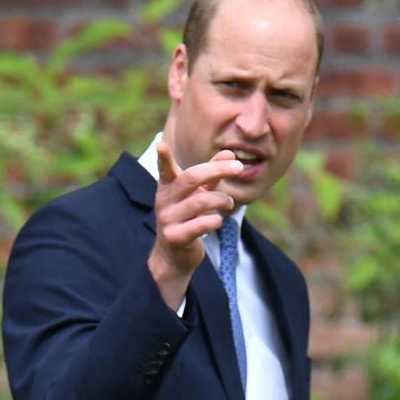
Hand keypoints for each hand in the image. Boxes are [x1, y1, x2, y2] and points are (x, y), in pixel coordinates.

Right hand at [147, 142, 242, 309]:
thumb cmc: (188, 218)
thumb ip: (212, 175)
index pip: (165, 169)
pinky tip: (216, 222)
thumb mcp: (198, 194)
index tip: (161, 144)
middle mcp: (164, 200)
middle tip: (238, 167)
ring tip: (228, 203)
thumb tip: (229, 153)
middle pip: (191, 178)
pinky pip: (203, 224)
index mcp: (168, 187)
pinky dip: (216, 220)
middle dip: (217, 170)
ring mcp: (168, 219)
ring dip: (223, 200)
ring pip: (202, 201)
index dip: (163, 157)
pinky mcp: (175, 237)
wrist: (174, 256)